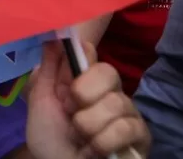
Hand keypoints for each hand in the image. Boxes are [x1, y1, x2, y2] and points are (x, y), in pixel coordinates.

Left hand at [26, 40, 149, 158]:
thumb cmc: (50, 137)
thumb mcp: (41, 102)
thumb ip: (48, 70)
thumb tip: (52, 36)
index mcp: (84, 79)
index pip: (89, 51)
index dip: (79, 60)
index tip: (66, 81)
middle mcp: (109, 90)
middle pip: (108, 71)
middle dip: (82, 95)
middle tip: (71, 115)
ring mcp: (128, 112)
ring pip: (115, 103)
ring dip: (88, 126)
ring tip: (81, 139)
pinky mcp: (141, 135)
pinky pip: (126, 128)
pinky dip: (102, 141)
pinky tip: (94, 151)